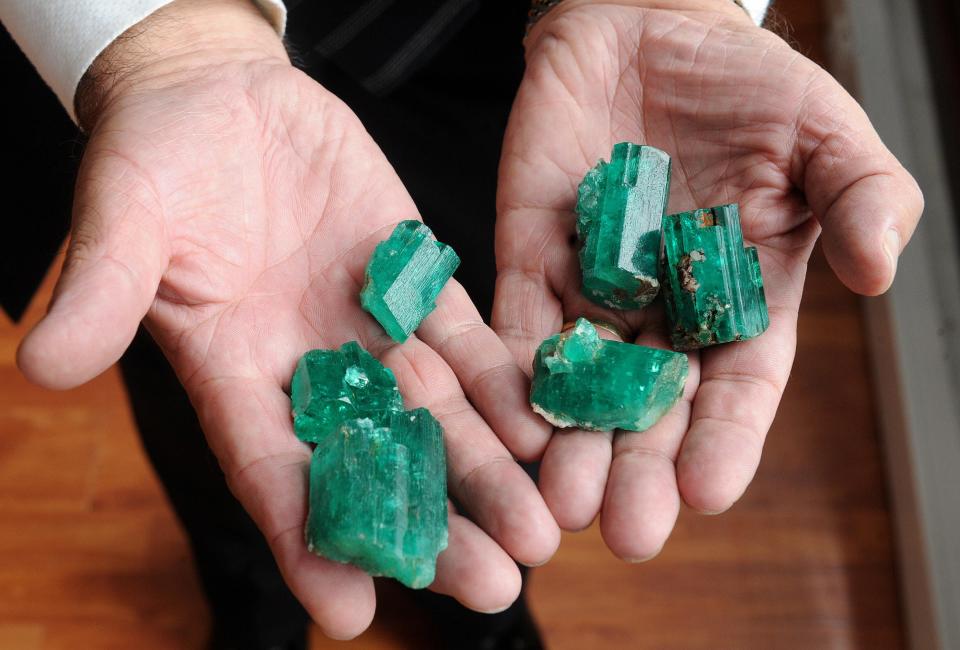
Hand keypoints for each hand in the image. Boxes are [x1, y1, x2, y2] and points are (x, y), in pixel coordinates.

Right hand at [17, 0, 558, 637]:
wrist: (220, 97)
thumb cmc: (155, 158)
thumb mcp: (124, 218)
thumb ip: (103, 290)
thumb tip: (39, 365)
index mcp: (234, 375)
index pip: (271, 474)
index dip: (307, 542)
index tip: (350, 611)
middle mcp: (311, 369)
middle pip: (376, 463)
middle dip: (433, 526)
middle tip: (495, 588)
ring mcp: (369, 328)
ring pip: (436, 414)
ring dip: (487, 471)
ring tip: (540, 533)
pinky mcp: (413, 279)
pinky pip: (465, 339)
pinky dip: (501, 382)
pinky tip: (542, 428)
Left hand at [493, 0, 921, 559]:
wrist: (648, 25)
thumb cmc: (743, 82)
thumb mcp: (823, 134)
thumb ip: (859, 198)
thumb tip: (878, 271)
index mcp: (738, 301)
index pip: (734, 387)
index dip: (724, 440)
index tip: (709, 493)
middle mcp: (662, 312)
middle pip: (650, 406)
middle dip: (637, 468)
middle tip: (623, 530)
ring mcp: (591, 287)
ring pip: (578, 380)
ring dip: (567, 440)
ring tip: (558, 498)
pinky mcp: (529, 254)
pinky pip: (517, 319)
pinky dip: (511, 368)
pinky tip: (507, 418)